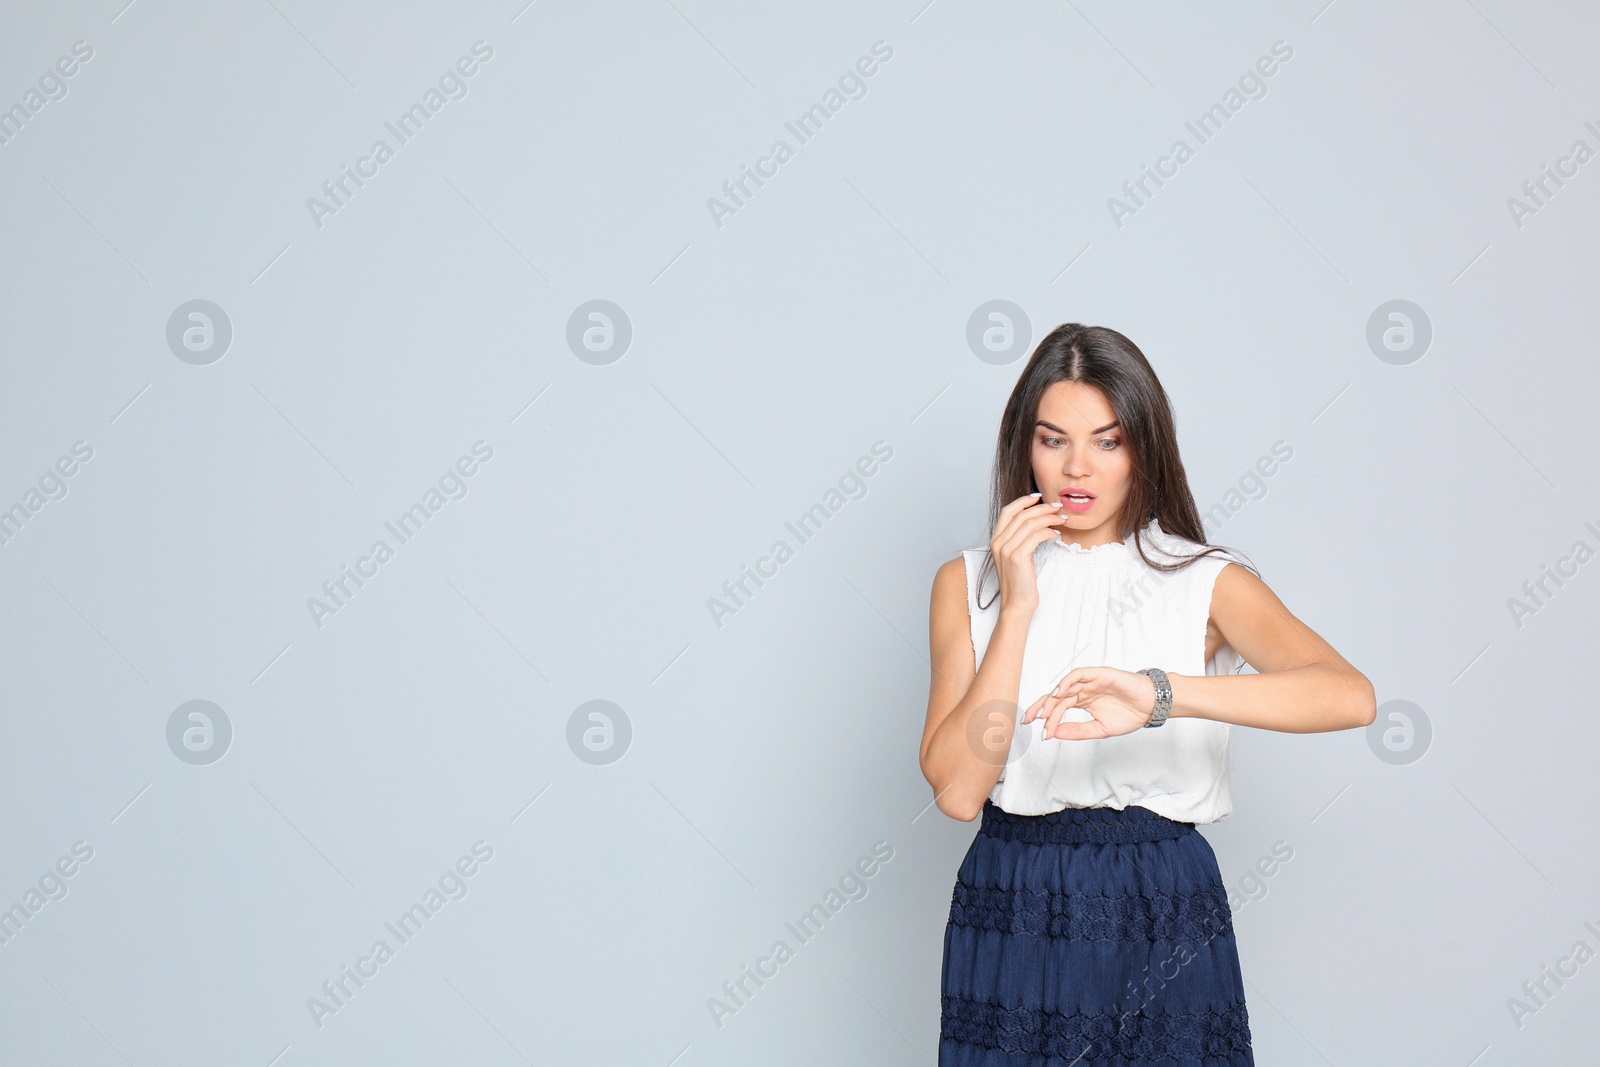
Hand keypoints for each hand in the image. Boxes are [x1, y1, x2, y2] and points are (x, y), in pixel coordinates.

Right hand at [990, 492, 1066, 614]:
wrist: (1016, 604)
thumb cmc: (1020, 582)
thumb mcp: (1017, 556)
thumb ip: (1020, 539)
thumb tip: (1038, 520)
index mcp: (995, 540)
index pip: (1008, 511)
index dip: (1023, 501)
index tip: (1039, 497)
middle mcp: (998, 542)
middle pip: (1021, 514)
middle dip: (1042, 507)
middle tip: (1058, 507)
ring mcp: (1006, 549)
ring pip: (1029, 523)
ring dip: (1049, 518)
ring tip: (1062, 519)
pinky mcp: (1017, 557)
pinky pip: (1036, 535)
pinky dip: (1048, 531)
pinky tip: (1056, 534)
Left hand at [1023, 666, 1155, 739]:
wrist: (1152, 706)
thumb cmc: (1130, 715)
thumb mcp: (1099, 729)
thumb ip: (1077, 731)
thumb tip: (1054, 733)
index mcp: (1083, 702)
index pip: (1058, 707)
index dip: (1046, 718)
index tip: (1038, 732)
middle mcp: (1083, 690)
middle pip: (1056, 697)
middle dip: (1041, 708)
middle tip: (1029, 719)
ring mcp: (1090, 681)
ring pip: (1064, 687)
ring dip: (1052, 699)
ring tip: (1043, 712)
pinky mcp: (1099, 674)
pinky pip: (1078, 675)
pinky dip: (1067, 682)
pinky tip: (1059, 692)